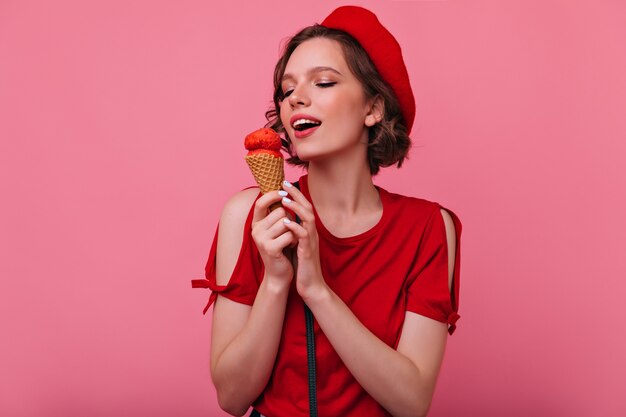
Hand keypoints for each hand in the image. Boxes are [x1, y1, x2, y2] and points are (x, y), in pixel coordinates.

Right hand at [251, 190, 296, 285]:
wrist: (279, 273)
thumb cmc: (281, 248)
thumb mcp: (276, 229)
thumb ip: (277, 213)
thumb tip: (283, 190)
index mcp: (256, 223)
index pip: (260, 202)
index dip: (273, 195)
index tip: (285, 192)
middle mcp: (255, 230)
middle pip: (280, 211)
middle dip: (290, 219)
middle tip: (289, 231)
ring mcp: (261, 239)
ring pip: (286, 222)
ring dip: (293, 230)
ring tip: (291, 239)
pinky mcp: (270, 248)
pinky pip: (289, 234)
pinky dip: (294, 239)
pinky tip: (292, 246)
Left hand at [279, 181, 327, 300]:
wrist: (311, 286)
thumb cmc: (302, 266)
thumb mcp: (298, 245)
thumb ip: (294, 232)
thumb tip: (284, 219)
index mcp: (308, 231)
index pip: (304, 208)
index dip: (296, 195)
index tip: (284, 184)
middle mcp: (312, 233)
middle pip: (308, 208)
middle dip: (297, 195)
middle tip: (285, 183)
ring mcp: (311, 242)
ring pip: (308, 219)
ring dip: (296, 208)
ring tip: (284, 200)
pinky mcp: (308, 252)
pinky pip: (303, 236)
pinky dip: (295, 227)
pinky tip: (286, 222)